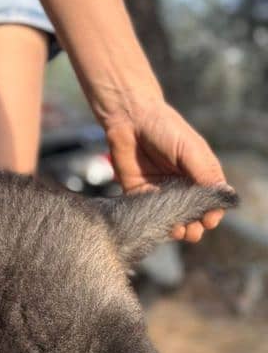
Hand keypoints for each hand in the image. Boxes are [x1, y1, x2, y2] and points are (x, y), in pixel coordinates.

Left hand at [104, 99, 229, 242]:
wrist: (129, 120)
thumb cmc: (165, 129)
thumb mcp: (190, 149)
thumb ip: (204, 172)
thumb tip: (222, 196)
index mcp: (199, 174)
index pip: (210, 200)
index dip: (212, 213)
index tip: (209, 221)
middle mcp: (181, 185)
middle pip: (192, 214)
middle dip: (194, 226)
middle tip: (191, 232)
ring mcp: (160, 191)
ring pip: (171, 218)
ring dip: (176, 228)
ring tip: (177, 231)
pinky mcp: (139, 194)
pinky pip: (147, 213)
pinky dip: (153, 222)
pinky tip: (156, 225)